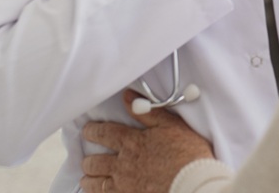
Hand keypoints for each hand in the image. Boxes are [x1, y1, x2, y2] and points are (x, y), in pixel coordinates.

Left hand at [81, 90, 214, 192]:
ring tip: (87, 179)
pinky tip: (101, 192)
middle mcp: (123, 164)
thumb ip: (149, 111)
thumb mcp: (171, 125)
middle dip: (88, 160)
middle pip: (95, 162)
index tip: (87, 130)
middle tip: (87, 159)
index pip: (104, 133)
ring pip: (96, 183)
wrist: (192, 182)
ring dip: (89, 179)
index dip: (92, 131)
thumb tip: (128, 96)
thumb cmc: (187, 152)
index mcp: (132, 142)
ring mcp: (124, 185)